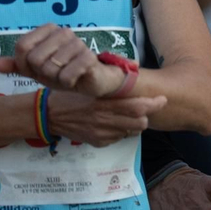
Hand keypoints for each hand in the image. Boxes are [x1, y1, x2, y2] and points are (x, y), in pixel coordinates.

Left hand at [0, 24, 124, 97]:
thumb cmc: (64, 71)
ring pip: (49, 68)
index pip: (22, 46)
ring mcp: (77, 43)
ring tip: (67, 74)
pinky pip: (65, 76)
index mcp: (49, 30)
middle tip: (55, 73)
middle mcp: (63, 32)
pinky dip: (68, 83)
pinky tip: (76, 78)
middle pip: (34, 58)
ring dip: (56, 78)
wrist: (93, 80)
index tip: (36, 68)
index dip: (24, 63)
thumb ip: (17, 65)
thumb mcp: (37, 70)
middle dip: (42, 72)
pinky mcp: (89, 58)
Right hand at [47, 91, 165, 146]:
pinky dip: (120, 131)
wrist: (48, 115)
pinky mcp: (98, 142)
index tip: (162, 99)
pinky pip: (118, 138)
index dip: (153, 104)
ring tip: (126, 114)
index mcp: (104, 104)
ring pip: (130, 132)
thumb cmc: (70, 95)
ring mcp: (102, 134)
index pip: (137, 107)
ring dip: (133, 124)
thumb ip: (112, 82)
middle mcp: (105, 121)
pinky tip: (111, 122)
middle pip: (139, 123)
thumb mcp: (90, 85)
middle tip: (145, 107)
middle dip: (146, 116)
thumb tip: (135, 66)